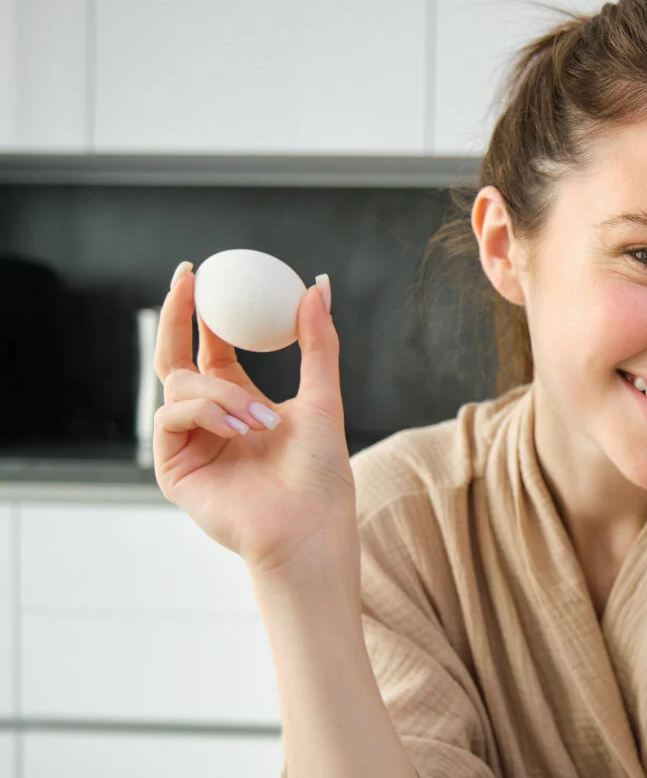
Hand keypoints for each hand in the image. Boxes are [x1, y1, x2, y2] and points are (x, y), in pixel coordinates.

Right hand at [153, 264, 356, 581]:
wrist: (310, 526)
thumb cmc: (321, 473)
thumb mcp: (323, 397)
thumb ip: (318, 343)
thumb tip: (317, 286)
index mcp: (239, 402)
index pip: (211, 347)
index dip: (203, 311)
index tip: (204, 272)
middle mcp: (209, 420)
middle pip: (176, 356)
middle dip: (177, 314)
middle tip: (187, 278)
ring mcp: (188, 443)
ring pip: (179, 384)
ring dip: (220, 393)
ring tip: (261, 422)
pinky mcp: (173, 467)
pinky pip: (171, 416)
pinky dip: (206, 414)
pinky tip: (238, 431)